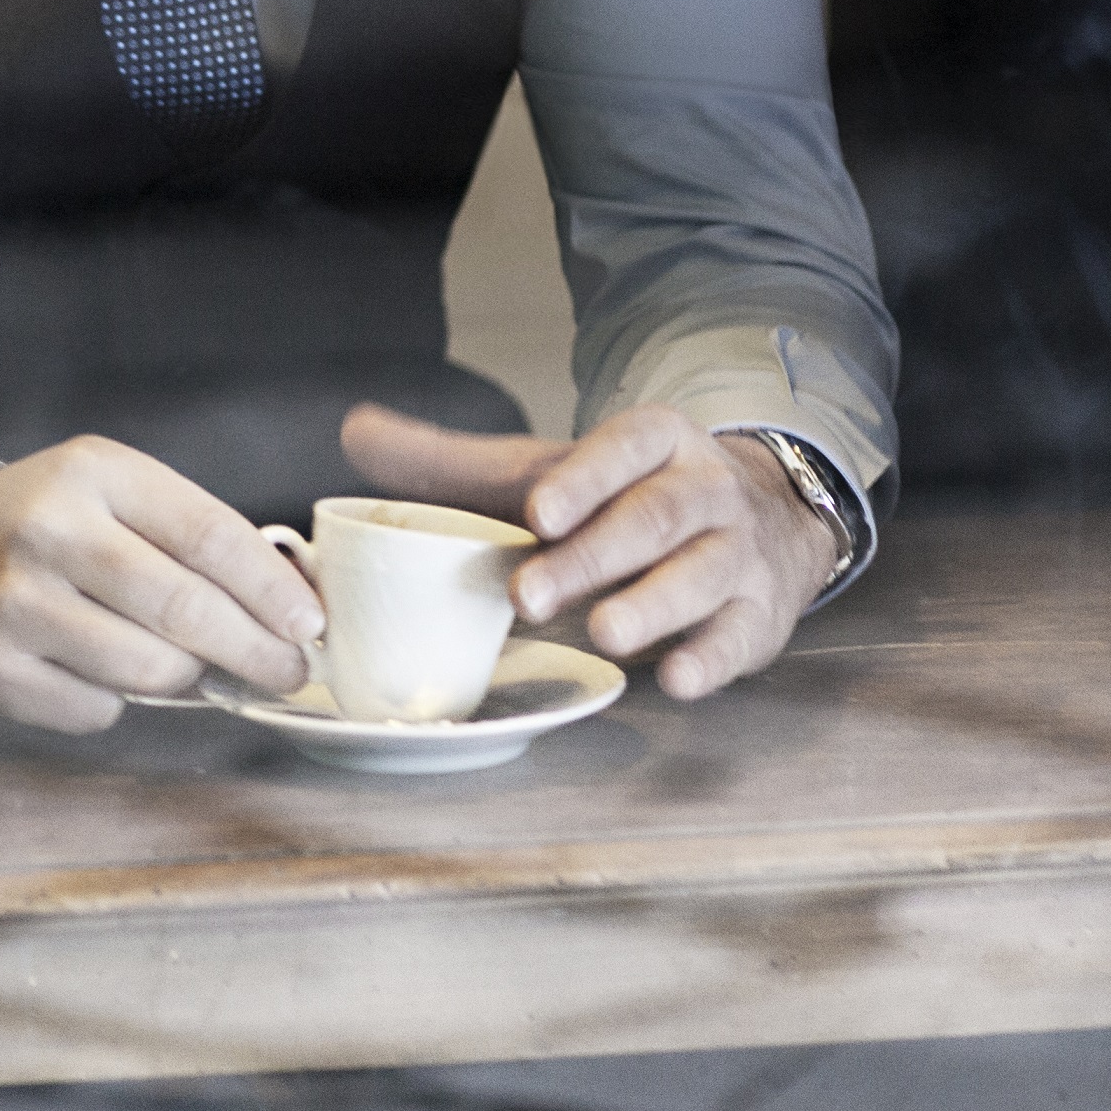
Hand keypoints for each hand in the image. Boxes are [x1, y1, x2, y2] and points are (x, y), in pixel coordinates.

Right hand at [0, 436, 325, 733]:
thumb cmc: (41, 523)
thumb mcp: (107, 491)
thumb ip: (188, 532)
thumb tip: (287, 602)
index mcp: (91, 473)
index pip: (208, 534)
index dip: (271, 588)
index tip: (308, 624)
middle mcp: (49, 531)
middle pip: (185, 609)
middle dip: (254, 651)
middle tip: (285, 672)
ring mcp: (15, 604)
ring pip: (148, 670)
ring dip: (186, 679)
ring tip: (191, 669)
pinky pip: (97, 710)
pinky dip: (115, 701)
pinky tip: (99, 671)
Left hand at [340, 401, 835, 699]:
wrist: (752, 523)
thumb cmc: (615, 501)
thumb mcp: (542, 472)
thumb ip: (450, 461)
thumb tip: (353, 431)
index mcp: (653, 441)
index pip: (623, 448)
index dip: (583, 478)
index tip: (536, 513)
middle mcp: (706, 490)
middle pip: (655, 518)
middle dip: (594, 556)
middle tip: (528, 596)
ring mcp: (739, 554)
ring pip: (704, 573)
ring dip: (654, 605)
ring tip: (603, 634)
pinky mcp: (757, 618)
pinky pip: (739, 637)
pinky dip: (710, 658)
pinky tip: (674, 679)